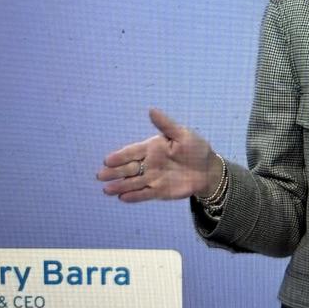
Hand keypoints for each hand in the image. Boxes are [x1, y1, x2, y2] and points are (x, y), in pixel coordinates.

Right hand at [96, 108, 223, 202]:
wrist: (208, 169)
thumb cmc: (195, 148)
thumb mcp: (182, 134)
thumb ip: (165, 125)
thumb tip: (151, 109)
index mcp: (152, 148)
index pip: (133, 152)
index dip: (120, 156)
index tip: (107, 160)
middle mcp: (149, 163)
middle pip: (128, 168)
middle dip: (114, 172)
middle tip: (100, 175)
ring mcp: (153, 178)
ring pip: (133, 182)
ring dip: (120, 186)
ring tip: (106, 190)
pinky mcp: (158, 191)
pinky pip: (144, 194)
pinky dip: (133, 196)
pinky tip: (122, 198)